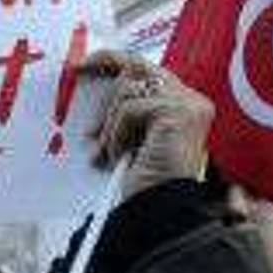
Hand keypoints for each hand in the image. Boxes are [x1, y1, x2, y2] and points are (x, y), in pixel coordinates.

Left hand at [81, 50, 212, 199]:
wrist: (157, 212)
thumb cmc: (145, 182)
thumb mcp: (131, 138)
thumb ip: (126, 111)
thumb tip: (97, 86)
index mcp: (184, 104)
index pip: (148, 68)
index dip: (115, 60)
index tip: (86, 63)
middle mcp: (192, 101)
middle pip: (139, 66)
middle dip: (107, 69)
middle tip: (79, 72)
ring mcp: (188, 106)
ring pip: (130, 89)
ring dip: (109, 123)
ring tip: (105, 151)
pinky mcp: (178, 114)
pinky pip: (130, 109)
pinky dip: (116, 134)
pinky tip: (118, 156)